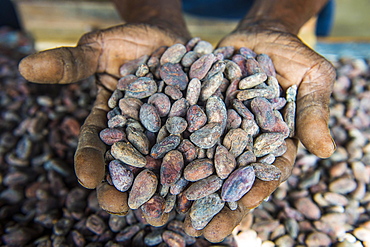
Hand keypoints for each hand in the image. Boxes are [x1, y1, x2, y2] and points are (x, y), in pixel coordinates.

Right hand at [19, 23, 186, 216]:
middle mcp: (135, 132)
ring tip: (164, 212)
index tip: (88, 178)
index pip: (94, 144)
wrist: (166, 36)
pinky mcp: (191, 127)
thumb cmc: (128, 41)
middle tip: (123, 208)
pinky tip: (200, 179)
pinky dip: (195, 161)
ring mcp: (164, 132)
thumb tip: (26, 64)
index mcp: (108, 120)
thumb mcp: (98, 48)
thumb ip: (71, 62)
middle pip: (128, 164)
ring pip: (161, 163)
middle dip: (124, 187)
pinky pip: (194, 145)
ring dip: (161, 187)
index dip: (89, 161)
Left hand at [184, 28, 335, 241]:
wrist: (256, 36)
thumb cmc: (290, 55)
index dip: (256, 189)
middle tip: (201, 231)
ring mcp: (216, 129)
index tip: (241, 208)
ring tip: (171, 211)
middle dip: (217, 203)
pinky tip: (154, 169)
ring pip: (201, 161)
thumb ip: (313, 110)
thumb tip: (326, 149)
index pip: (267, 171)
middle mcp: (241, 141)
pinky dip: (169, 151)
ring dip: (187, 187)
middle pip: (229, 176)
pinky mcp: (196, 114)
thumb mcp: (311, 76)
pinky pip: (181, 133)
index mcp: (273, 141)